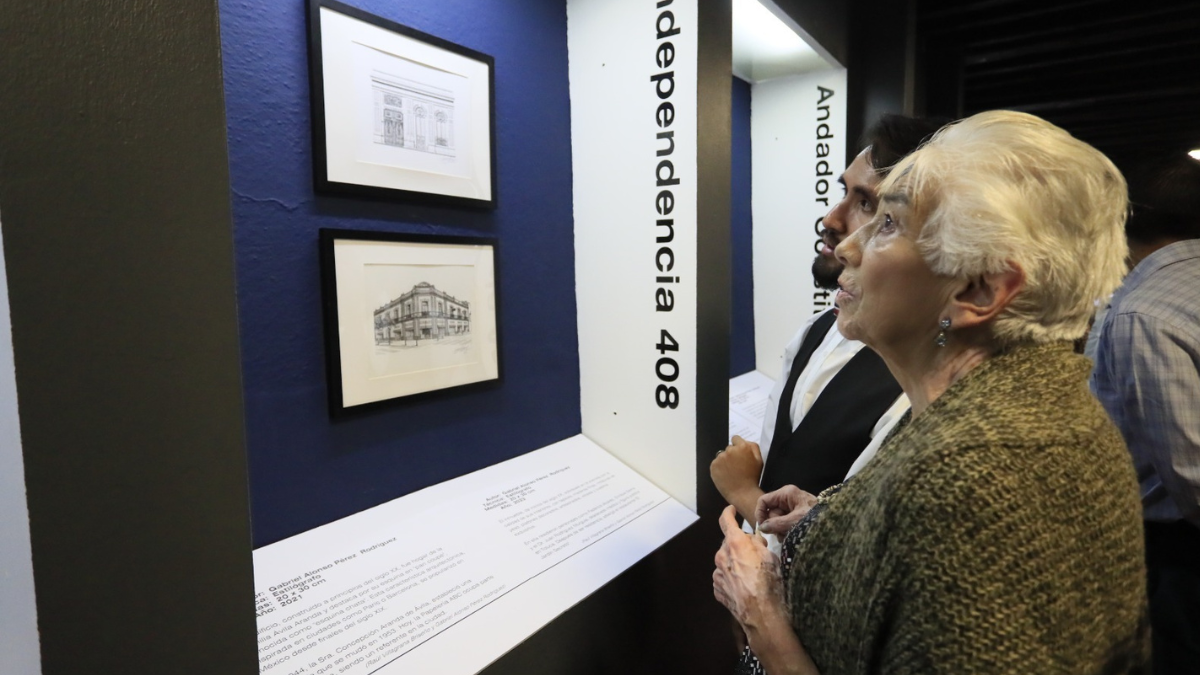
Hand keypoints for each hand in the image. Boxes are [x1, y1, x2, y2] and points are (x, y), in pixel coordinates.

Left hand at [710, 436, 764, 519]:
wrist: (743, 493)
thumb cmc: (753, 477)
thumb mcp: (759, 460)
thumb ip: (753, 446)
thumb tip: (745, 441)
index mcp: (742, 447)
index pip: (736, 439)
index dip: (738, 446)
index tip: (740, 454)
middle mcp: (730, 450)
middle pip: (729, 448)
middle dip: (732, 454)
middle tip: (737, 466)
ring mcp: (720, 458)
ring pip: (722, 456)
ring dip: (725, 461)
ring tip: (732, 472)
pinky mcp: (713, 466)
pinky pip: (716, 463)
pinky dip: (719, 468)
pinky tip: (726, 475)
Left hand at [713, 505, 784, 628]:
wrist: (762, 614)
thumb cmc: (769, 583)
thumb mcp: (770, 556)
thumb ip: (758, 544)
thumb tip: (753, 540)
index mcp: (735, 543)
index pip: (726, 521)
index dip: (728, 513)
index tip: (731, 510)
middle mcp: (722, 556)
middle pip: (729, 544)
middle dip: (740, 546)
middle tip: (755, 555)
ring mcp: (718, 573)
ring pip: (727, 562)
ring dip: (736, 564)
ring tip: (752, 577)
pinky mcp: (717, 588)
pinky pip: (724, 578)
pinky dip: (733, 579)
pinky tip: (745, 587)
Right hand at [755, 485, 817, 535]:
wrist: (836, 523)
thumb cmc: (816, 518)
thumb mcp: (795, 521)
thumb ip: (777, 524)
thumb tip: (762, 528)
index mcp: (786, 493)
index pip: (764, 501)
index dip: (760, 513)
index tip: (762, 527)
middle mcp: (788, 499)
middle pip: (771, 512)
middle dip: (775, 525)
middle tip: (783, 532)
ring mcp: (792, 508)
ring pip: (777, 520)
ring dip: (781, 530)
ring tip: (791, 535)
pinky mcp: (797, 516)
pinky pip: (785, 524)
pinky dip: (787, 531)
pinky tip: (794, 535)